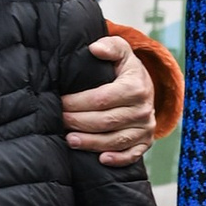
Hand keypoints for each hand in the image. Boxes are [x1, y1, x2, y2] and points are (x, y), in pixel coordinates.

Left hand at [62, 32, 157, 165]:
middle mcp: (143, 109)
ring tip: (69, 140)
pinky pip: (132, 154)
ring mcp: (145, 128)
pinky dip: (118, 159)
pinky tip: (101, 159)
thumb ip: (110, 46)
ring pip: (115, 140)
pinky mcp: (145, 142)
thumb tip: (95, 48)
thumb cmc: (126, 69)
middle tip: (59, 121)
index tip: (60, 102)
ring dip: (91, 143)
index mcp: (136, 87)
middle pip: (106, 121)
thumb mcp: (122, 51)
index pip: (101, 98)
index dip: (78, 102)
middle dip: (78, 122)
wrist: (146, 87)